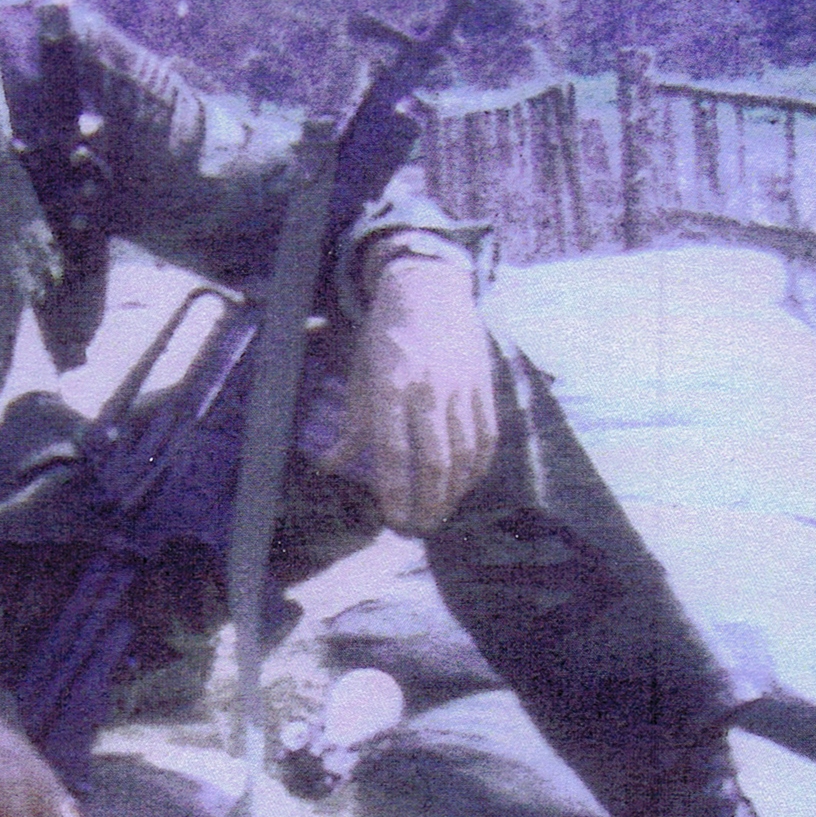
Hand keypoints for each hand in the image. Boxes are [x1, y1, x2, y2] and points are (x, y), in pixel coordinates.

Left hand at [314, 251, 499, 535]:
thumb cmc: (386, 334)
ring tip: (442, 513)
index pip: (394, 452)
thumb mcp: (361, 374)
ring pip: (464, 453)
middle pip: (434, 461)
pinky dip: (478, 466)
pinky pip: (486, 435)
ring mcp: (461, 387)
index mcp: (391, 386)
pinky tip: (466, 484)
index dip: (396, 492)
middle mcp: (428, 389)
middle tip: (421, 528)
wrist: (429, 288)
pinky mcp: (483, 384)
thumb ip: (353, 425)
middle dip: (429, 502)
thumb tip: (329, 467)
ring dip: (454, 491)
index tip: (394, 520)